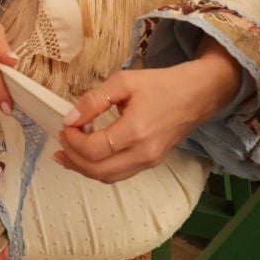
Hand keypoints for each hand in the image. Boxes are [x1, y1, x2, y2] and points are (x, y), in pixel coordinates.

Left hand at [55, 49, 241, 183]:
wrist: (198, 94)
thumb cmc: (161, 84)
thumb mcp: (124, 81)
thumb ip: (94, 100)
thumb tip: (70, 119)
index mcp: (136, 131)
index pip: (94, 149)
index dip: (72, 141)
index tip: (64, 126)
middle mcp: (144, 153)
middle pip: (99, 171)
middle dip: (73, 159)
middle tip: (60, 140)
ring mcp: (150, 162)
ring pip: (109, 177)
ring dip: (84, 168)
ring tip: (65, 154)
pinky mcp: (152, 162)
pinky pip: (120, 174)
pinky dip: (99, 169)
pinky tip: (88, 156)